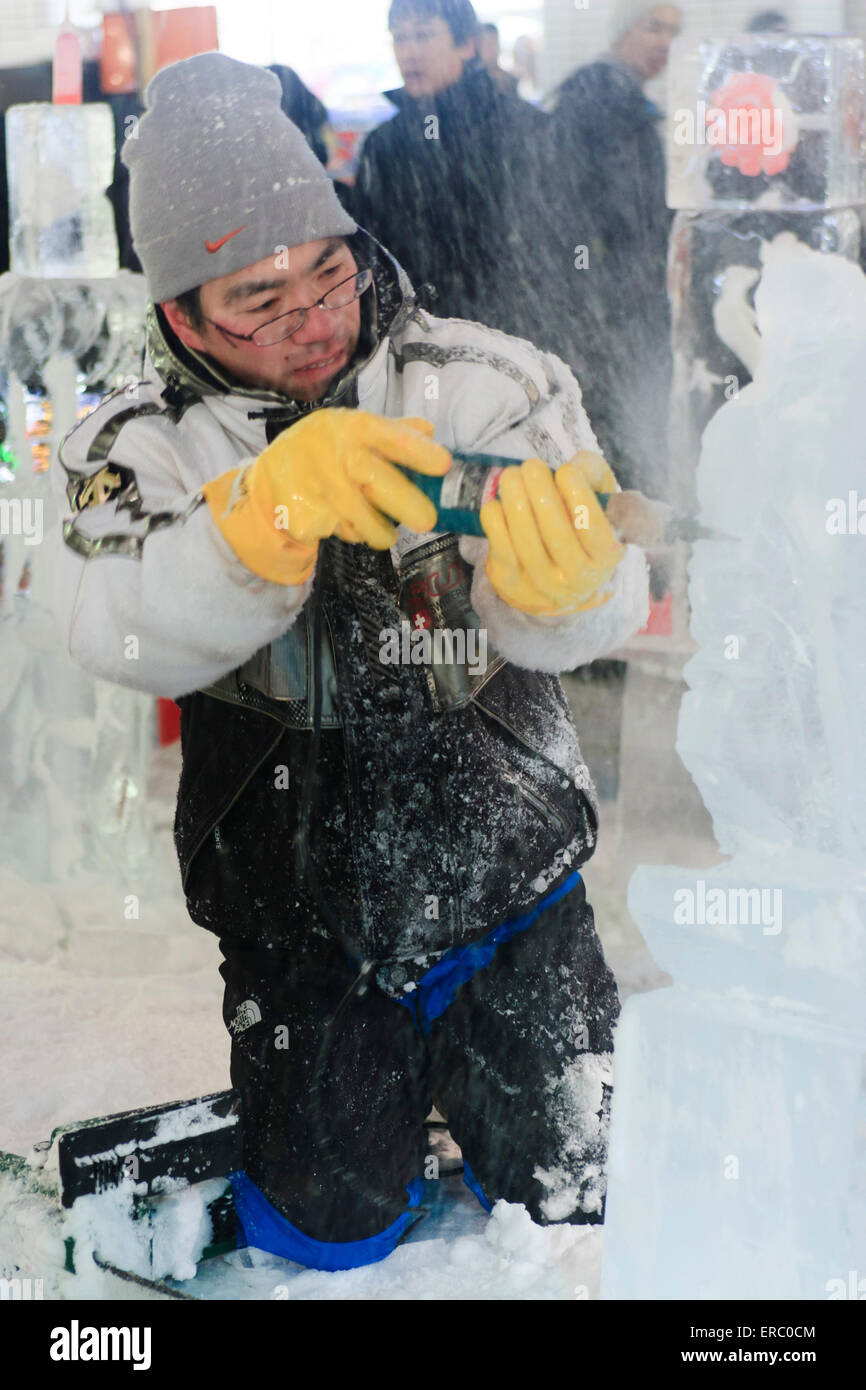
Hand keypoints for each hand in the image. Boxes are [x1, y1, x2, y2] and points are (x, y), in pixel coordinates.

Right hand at [202, 409, 450, 584]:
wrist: (269, 475)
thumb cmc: (322, 448)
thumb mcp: (349, 428)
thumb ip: (391, 430)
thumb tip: (429, 431)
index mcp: (350, 428)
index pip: (388, 436)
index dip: (417, 450)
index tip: (444, 464)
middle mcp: (334, 456)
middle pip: (376, 481)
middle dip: (407, 504)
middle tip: (428, 521)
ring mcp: (317, 489)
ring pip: (363, 519)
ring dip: (381, 531)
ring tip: (385, 532)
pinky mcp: (306, 518)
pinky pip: (342, 533)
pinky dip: (350, 533)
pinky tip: (341, 521)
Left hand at [479, 452, 625, 615]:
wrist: (557, 575)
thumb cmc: (580, 523)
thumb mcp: (598, 496)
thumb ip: (593, 474)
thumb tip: (575, 466)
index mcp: (606, 556)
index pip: (594, 528)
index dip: (580, 497)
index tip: (565, 470)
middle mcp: (579, 578)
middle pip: (557, 535)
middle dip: (541, 494)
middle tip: (531, 466)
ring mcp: (545, 586)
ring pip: (527, 544)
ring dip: (515, 503)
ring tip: (511, 476)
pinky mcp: (514, 586)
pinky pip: (502, 552)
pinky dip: (496, 524)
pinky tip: (497, 503)